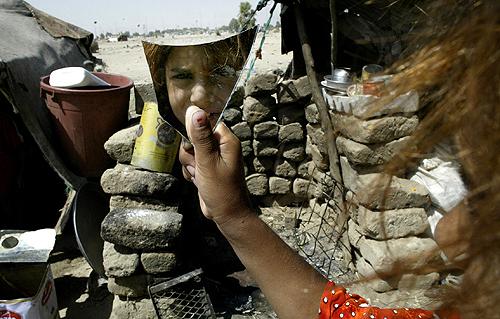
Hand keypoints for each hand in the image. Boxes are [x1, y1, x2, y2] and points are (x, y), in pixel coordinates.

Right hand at [179, 106, 251, 223]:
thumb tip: (194, 110)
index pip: (205, 122)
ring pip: (189, 151)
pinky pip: (190, 163)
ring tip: (199, 175)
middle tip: (198, 165)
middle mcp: (221, 147)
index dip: (195, 132)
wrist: (226, 215)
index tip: (194, 147)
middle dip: (190, 153)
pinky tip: (198, 181)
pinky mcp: (206, 168)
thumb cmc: (221, 190)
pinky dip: (191, 173)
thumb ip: (200, 137)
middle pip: (194, 137)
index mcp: (227, 140)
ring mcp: (213, 158)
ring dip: (189, 165)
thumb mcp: (207, 162)